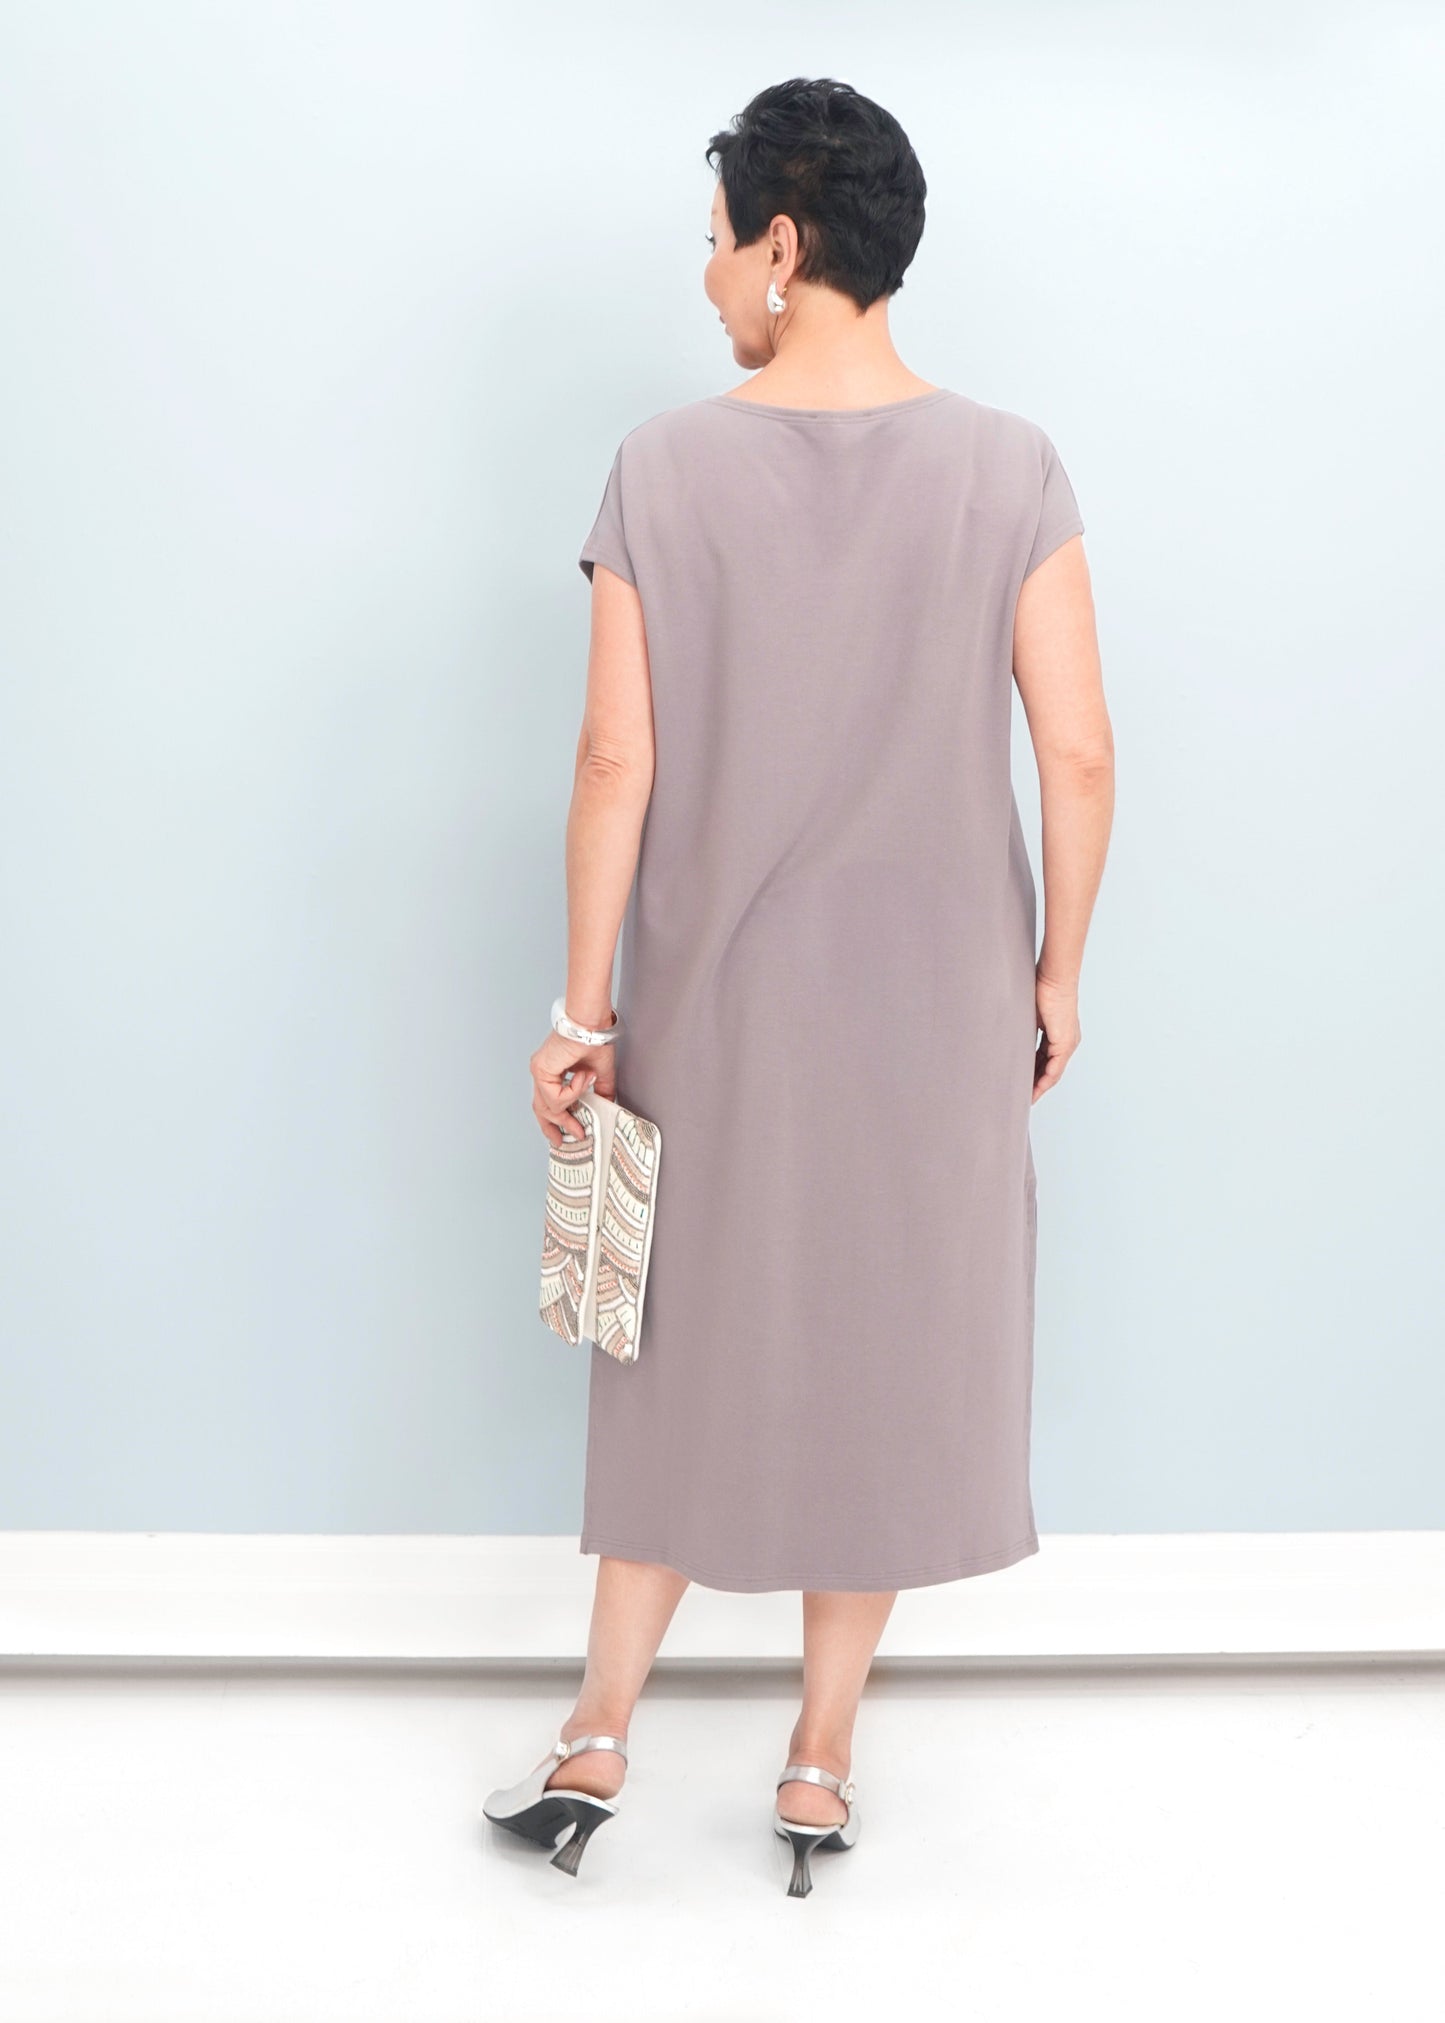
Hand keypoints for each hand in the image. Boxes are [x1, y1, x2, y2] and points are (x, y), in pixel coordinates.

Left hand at [530, 1027, 617, 1148]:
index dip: (558, 1120)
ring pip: (548, 1106)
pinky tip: (584, 1077)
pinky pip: (555, 1097)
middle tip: (561, 1140)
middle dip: (552, 1126)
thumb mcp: (600, 1074)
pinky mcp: (541, 1071)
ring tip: (586, 1099)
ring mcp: (539, 1072)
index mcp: (553, 1072)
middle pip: (540, 1108)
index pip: (548, 1102)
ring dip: (569, 1108)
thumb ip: (600, 1092)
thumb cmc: (594, 1039)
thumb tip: (606, 1108)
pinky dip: (573, 1093)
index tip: (570, 1133)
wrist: (591, 1024)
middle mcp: (543, 1072)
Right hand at [1032, 970, 1079, 1101]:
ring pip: (1053, 1072)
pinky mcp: (1065, 1043)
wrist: (1053, 977)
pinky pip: (1054, 1068)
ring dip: (1039, 1086)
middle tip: (1022, 1096)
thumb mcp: (1028, 1014)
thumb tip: (1008, 1038)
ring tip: (1026, 1098)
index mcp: (1058, 1035)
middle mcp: (1066, 1041)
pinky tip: (1034, 1089)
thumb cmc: (1040, 988)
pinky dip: (1044, 1080)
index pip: (1044, 1060)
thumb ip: (1022, 1029)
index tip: (1021, 1083)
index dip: (1033, 1073)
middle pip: (1050, 1070)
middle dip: (1035, 1084)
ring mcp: (1067, 1043)